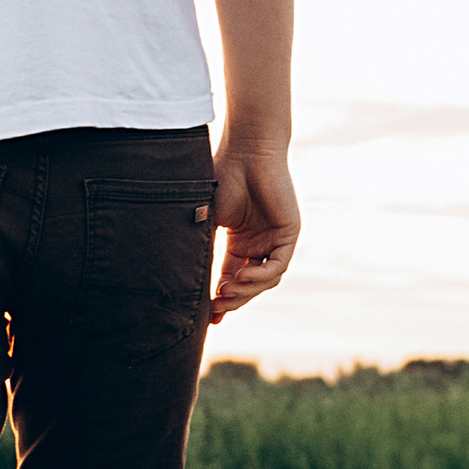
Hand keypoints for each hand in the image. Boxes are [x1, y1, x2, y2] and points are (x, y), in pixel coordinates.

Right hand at [208, 133, 299, 324]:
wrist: (245, 152)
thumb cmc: (222, 177)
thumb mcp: (206, 220)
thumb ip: (200, 247)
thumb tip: (180, 279)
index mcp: (239, 241)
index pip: (231, 277)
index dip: (220, 298)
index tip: (207, 316)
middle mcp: (259, 242)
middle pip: (249, 284)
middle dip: (233, 300)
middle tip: (215, 310)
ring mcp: (275, 239)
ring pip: (265, 279)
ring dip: (246, 290)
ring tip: (225, 293)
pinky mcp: (289, 233)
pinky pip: (278, 266)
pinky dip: (260, 275)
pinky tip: (242, 275)